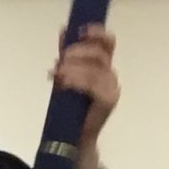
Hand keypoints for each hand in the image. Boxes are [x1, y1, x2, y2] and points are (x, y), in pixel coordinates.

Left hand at [53, 24, 118, 168]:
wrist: (72, 137)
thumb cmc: (69, 106)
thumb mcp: (66, 75)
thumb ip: (67, 55)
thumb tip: (64, 31)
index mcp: (102, 66)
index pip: (107, 42)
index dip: (96, 32)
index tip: (79, 31)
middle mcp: (110, 75)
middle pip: (98, 53)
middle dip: (76, 52)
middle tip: (60, 60)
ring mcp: (111, 88)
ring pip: (95, 68)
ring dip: (74, 67)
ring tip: (57, 74)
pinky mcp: (108, 101)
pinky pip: (94, 85)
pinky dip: (77, 80)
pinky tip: (63, 82)